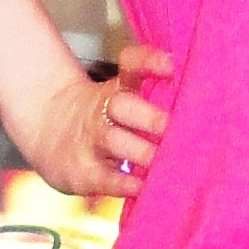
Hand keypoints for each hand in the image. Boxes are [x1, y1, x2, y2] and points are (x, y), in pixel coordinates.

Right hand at [9, 45, 172, 198]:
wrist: (48, 131)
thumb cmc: (103, 115)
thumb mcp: (120, 96)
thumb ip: (153, 95)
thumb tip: (201, 93)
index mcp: (117, 87)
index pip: (130, 65)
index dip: (149, 61)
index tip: (170, 66)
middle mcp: (104, 110)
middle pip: (121, 104)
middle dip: (148, 116)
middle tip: (172, 126)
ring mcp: (91, 140)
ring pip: (113, 141)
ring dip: (141, 151)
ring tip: (164, 160)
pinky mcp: (84, 173)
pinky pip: (104, 178)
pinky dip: (124, 184)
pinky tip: (142, 187)